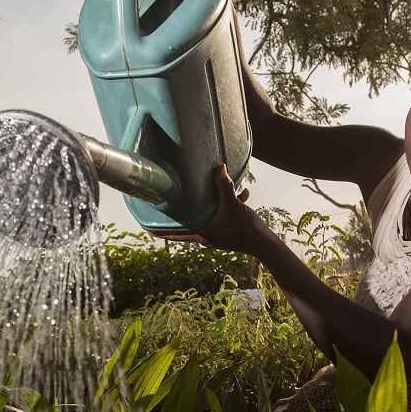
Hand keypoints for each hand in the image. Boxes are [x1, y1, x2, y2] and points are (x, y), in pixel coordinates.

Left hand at [153, 164, 267, 252]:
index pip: (174, 235)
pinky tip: (241, 194)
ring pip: (207, 218)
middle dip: (184, 212)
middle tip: (173, 201)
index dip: (160, 232)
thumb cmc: (245, 229)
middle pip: (189, 224)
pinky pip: (221, 217)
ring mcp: (216, 236)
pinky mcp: (227, 233)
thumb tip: (219, 167)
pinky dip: (227, 206)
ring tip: (216, 190)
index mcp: (202, 233)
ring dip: (211, 205)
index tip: (146, 229)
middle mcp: (206, 237)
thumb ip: (224, 186)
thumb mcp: (233, 204)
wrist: (264, 244)